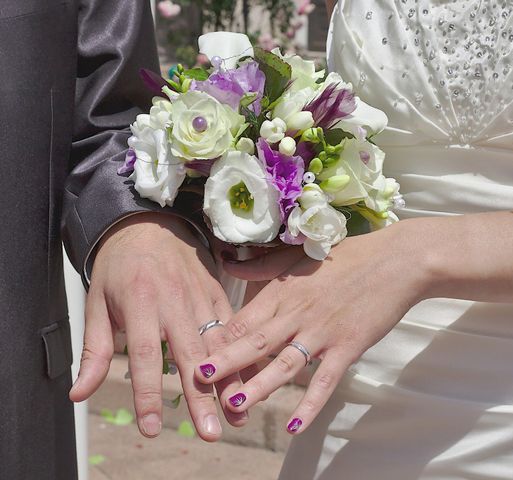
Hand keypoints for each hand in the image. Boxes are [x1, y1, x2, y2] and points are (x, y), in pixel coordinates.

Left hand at [69, 213, 247, 440]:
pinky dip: (240, 354)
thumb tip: (79, 394)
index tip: (152, 429)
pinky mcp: (217, 292)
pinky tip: (249, 378)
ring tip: (237, 413)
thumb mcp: (96, 303)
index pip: (143, 357)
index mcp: (139, 303)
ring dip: (230, 380)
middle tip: (210, 432)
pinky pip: (231, 327)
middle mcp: (174, 301)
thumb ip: (93, 351)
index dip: (148, 395)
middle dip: (202, 397)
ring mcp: (200, 296)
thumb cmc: (118, 266)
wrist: (149, 222)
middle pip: (190, 355)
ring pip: (218, 344)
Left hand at [194, 221, 426, 433]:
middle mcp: (298, 312)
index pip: (243, 319)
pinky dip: (309, 406)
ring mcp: (323, 332)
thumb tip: (228, 264)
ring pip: (285, 364)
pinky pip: (325, 382)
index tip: (197, 355)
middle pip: (255, 342)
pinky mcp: (348, 347)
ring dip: (260, 385)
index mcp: (284, 290)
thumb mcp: (300, 255)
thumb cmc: (348, 256)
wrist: (395, 262)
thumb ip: (263, 265)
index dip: (219, 340)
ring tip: (235, 405)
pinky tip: (293, 428)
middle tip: (198, 380)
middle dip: (226, 363)